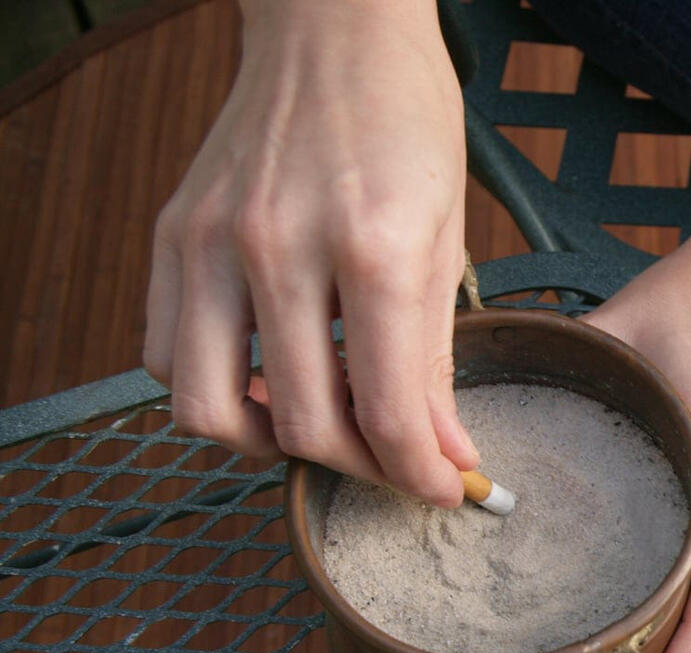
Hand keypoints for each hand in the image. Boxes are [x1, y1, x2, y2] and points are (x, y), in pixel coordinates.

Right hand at [144, 0, 475, 505]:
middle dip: (360, 468)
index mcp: (369, 247)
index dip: (419, 473)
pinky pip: (163, 354)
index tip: (443, 489)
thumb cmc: (407, 125)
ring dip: (269, 443)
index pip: (385, 409)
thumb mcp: (444, 237)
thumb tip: (447, 453)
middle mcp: (279, 248)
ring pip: (206, 407)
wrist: (335, 31)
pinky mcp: (171, 236)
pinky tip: (266, 376)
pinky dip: (212, 390)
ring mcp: (211, 242)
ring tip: (323, 426)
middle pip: (301, 424)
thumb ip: (436, 355)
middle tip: (393, 463)